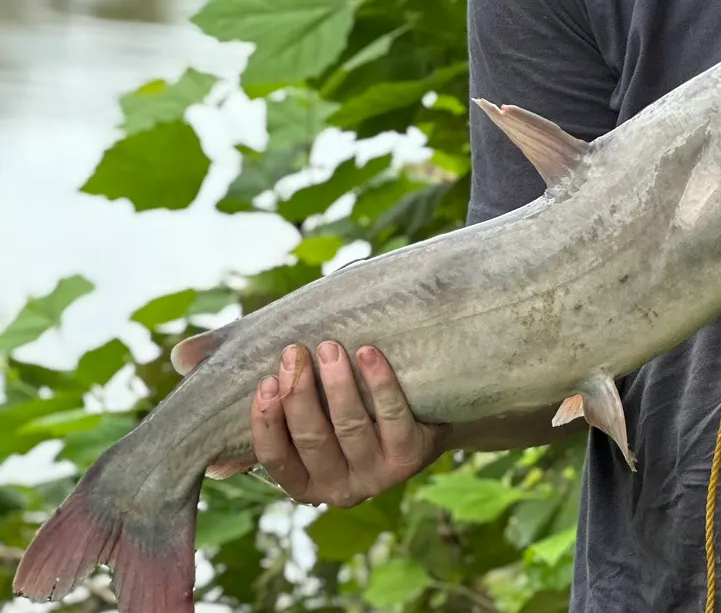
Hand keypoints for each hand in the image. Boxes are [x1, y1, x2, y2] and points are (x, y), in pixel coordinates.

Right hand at [251, 342, 447, 507]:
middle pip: (313, 439)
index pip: (275, 459)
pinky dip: (379, 382)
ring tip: (330, 347)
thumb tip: (183, 360)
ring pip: (351, 427)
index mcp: (304, 483)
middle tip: (295, 351)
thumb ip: (256, 388)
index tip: (263, 382)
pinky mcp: (410, 456)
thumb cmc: (347, 408)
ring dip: (338, 384)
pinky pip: (393, 416)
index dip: (266, 423)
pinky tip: (369, 353)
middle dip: (300, 394)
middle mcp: (338, 488)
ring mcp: (376, 475)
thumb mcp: (302, 409)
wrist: (422, 421)